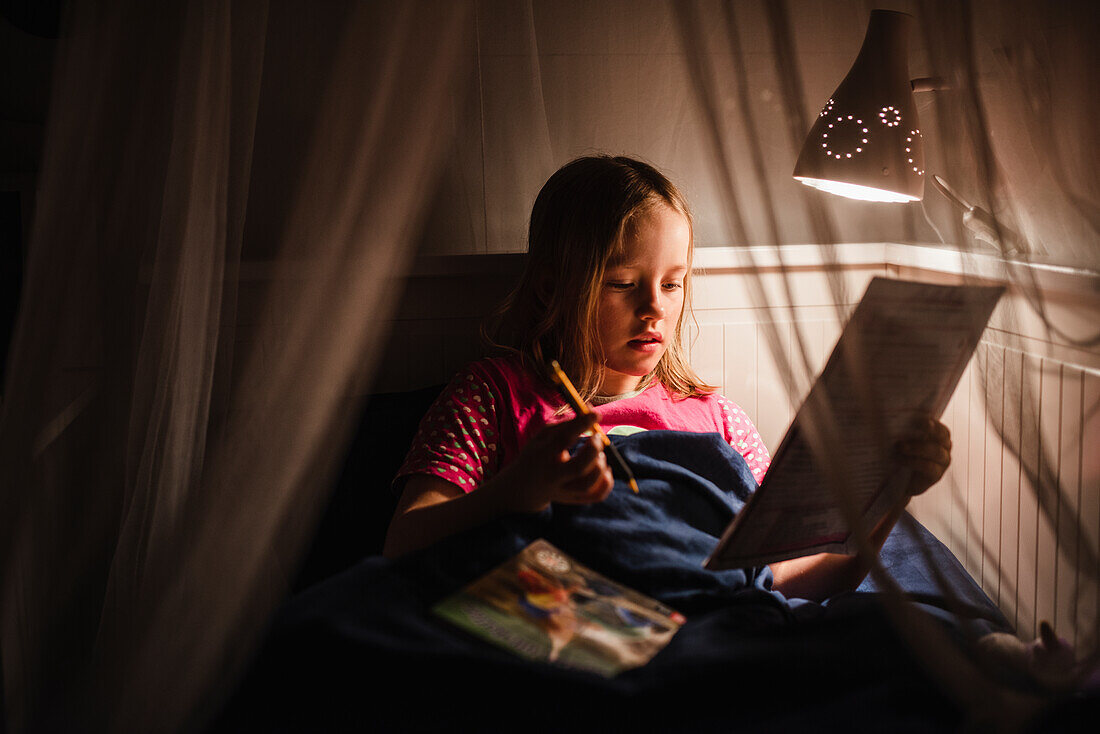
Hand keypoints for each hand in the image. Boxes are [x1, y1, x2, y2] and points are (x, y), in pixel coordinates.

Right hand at [491, 413, 614, 513]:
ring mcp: (563, 493)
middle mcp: (551, 477)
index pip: (562, 440)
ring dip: (600, 466)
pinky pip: (597, 496)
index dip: (581, 425)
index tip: (596, 415)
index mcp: (541, 456)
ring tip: (599, 456)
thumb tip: (591, 410)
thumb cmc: (538, 454)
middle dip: (593, 450)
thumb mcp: (543, 436)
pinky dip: (607, 482)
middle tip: (597, 438)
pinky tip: (604, 470)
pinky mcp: (574, 501)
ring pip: (588, 485)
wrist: (523, 487)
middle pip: (577, 468)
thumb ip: (566, 424)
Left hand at [895, 414, 950, 495]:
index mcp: (940, 438)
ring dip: (916, 447)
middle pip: (941, 438)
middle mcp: (945, 449)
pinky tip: (899, 459)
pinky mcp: (936, 476)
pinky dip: (913, 461)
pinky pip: (929, 467)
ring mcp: (942, 463)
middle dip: (928, 432)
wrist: (901, 481)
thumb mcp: (905, 440)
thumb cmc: (903, 455)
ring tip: (899, 445)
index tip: (922, 419)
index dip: (934, 424)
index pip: (942, 429)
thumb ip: (906, 430)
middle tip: (912, 428)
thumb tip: (894, 418)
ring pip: (935, 451)